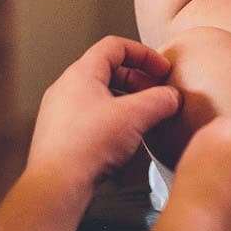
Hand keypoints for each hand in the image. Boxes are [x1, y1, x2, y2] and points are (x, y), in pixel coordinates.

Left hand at [22, 36, 181, 193]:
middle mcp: (66, 88)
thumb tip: (173, 97)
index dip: (144, 54)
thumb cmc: (86, 146)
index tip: (162, 69)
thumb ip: (160, 100)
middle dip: (138, 79)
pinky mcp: (60, 136)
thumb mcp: (135, 116)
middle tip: (157, 93)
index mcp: (81, 73)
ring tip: (145, 116)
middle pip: (108, 70)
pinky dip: (112, 118)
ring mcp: (60, 112)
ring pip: (99, 95)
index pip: (115, 46)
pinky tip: (125, 137)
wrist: (57, 184)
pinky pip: (91, 116)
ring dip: (126, 101)